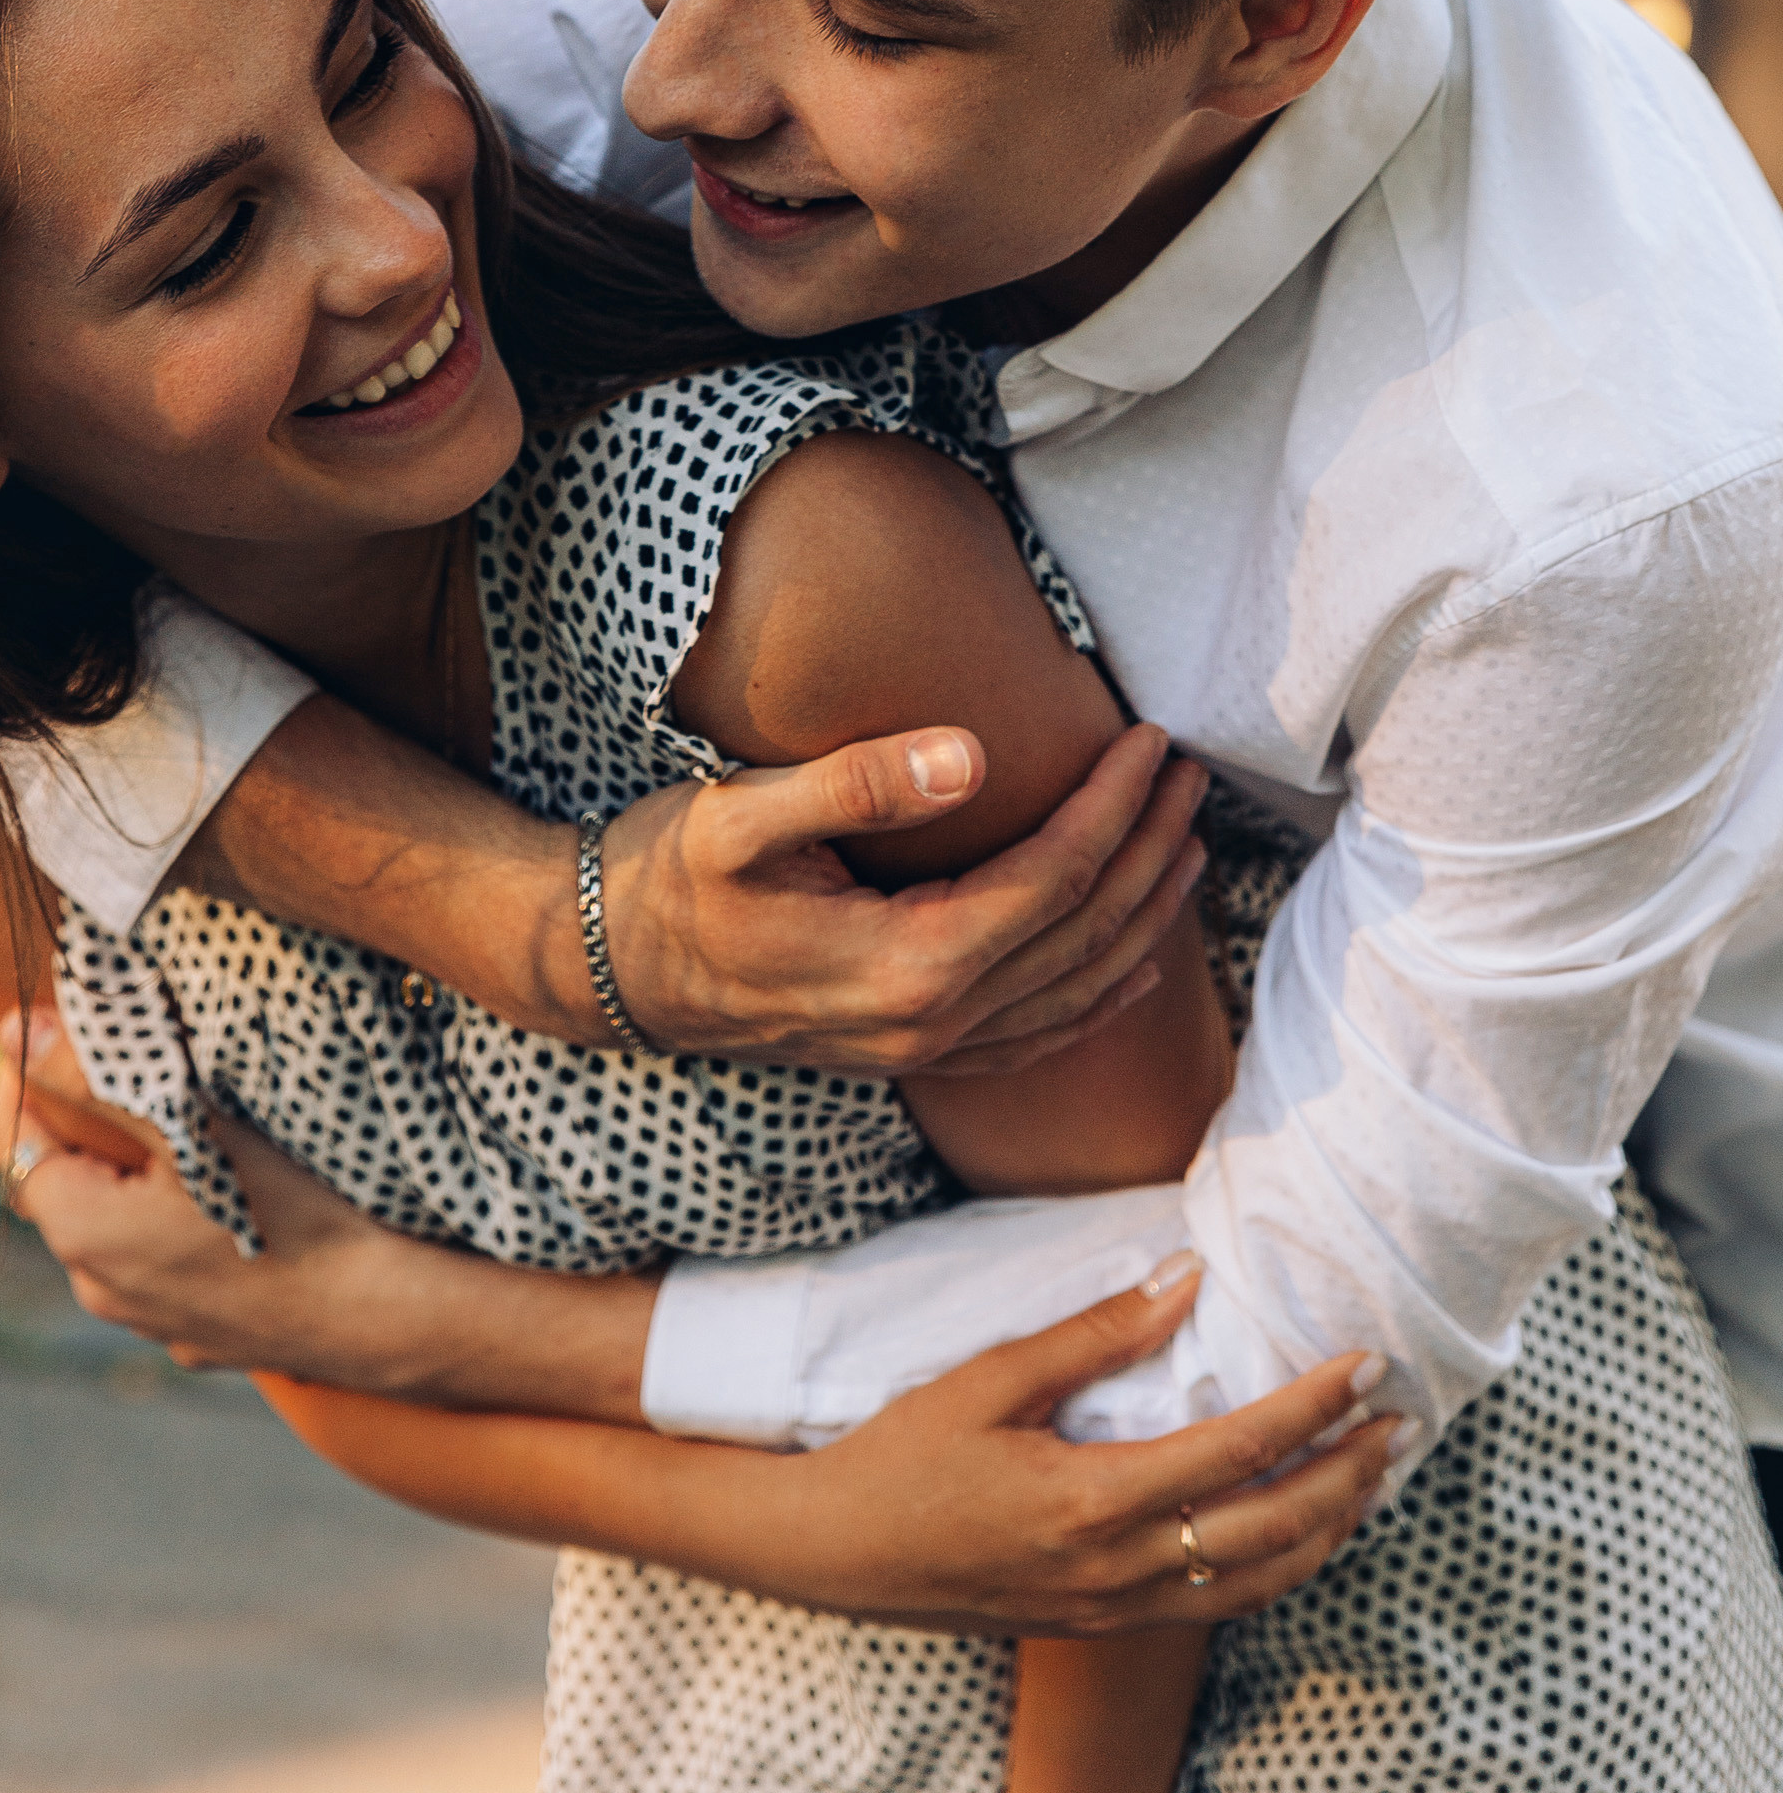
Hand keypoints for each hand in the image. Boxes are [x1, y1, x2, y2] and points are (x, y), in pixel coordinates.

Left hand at [0, 1016, 655, 1415]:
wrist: (384, 1316)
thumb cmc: (293, 1211)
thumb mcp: (191, 1125)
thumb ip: (93, 1078)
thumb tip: (11, 1030)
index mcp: (81, 1233)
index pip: (11, 1134)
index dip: (22, 1070)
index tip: (54, 1016)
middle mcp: (99, 1287)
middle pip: (64, 1178)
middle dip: (83, 1114)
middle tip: (128, 1050)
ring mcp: (152, 1320)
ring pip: (116, 1222)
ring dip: (133, 1167)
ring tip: (185, 1111)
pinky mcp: (203, 1334)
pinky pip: (167, 1257)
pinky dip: (177, 1215)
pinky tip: (230, 1186)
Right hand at [602, 721, 1207, 1073]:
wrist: (604, 972)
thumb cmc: (666, 878)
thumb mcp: (739, 815)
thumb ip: (856, 784)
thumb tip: (970, 755)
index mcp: (906, 963)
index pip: (1053, 879)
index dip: (1115, 808)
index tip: (1153, 741)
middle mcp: (928, 1022)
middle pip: (1082, 935)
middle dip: (1149, 850)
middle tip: (1192, 775)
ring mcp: (920, 1051)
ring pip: (1074, 994)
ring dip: (1142, 918)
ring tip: (1187, 845)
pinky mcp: (905, 1055)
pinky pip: (1035, 1039)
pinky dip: (1098, 999)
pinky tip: (1132, 967)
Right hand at [732, 1269, 1404, 1636]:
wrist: (838, 1554)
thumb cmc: (903, 1453)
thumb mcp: (989, 1378)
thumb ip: (1094, 1333)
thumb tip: (1184, 1277)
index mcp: (1092, 1499)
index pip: (1238, 1452)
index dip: (1313, 1408)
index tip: (1365, 1365)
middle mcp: (1118, 1569)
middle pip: (1273, 1530)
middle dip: (1349, 1475)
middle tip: (1401, 1422)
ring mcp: (1113, 1609)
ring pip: (1257, 1583)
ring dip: (1328, 1528)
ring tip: (1371, 1475)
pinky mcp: (1101, 1624)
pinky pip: (1217, 1603)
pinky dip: (1276, 1565)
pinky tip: (1293, 1527)